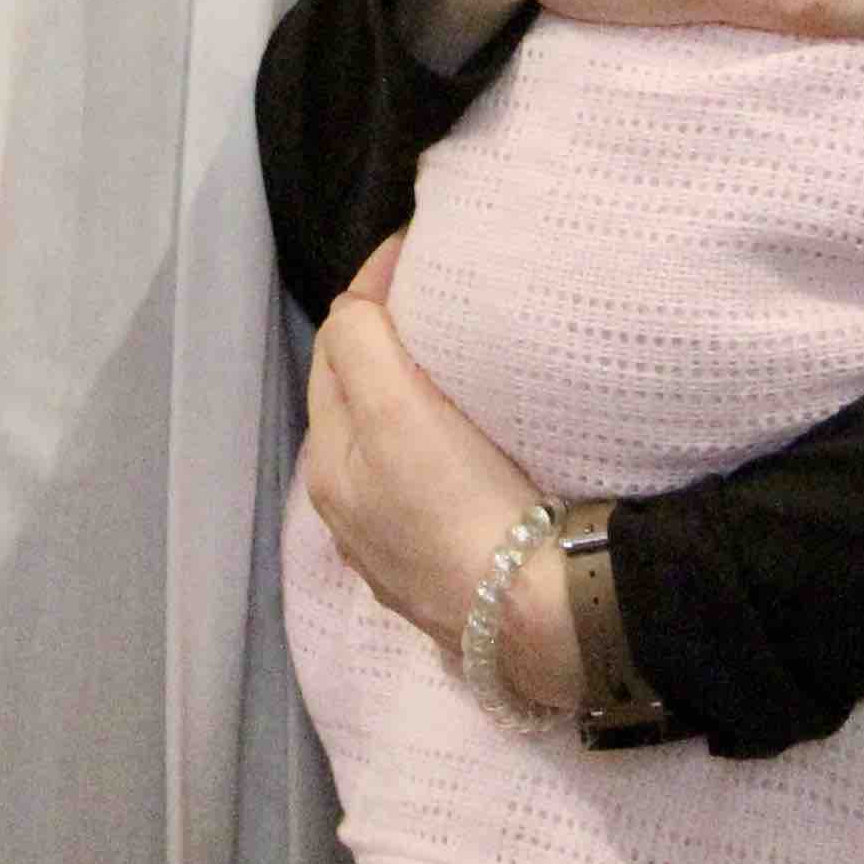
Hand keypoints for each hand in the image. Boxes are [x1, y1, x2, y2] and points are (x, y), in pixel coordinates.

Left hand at [302, 235, 576, 711]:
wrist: (536, 617)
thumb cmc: (461, 506)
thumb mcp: (395, 411)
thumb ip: (361, 345)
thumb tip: (357, 301)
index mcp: (328, 463)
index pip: (334, 345)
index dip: (369, 288)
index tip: (415, 246)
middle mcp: (347, 508)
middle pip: (352, 393)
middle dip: (378, 336)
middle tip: (431, 291)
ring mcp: (394, 545)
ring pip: (385, 439)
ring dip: (403, 388)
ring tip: (449, 353)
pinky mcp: (445, 569)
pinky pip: (421, 480)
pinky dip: (430, 439)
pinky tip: (463, 436)